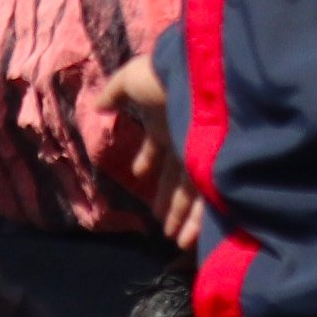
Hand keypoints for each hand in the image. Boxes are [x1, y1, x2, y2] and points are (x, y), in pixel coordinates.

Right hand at [88, 55, 202, 248]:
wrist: (204, 78)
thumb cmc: (167, 76)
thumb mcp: (134, 79)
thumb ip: (116, 93)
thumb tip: (97, 104)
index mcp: (169, 120)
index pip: (158, 145)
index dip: (148, 159)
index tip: (139, 174)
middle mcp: (189, 140)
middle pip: (177, 176)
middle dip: (168, 198)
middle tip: (159, 222)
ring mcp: (205, 156)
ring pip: (191, 195)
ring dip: (180, 217)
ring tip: (172, 240)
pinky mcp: (218, 171)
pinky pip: (207, 203)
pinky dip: (196, 222)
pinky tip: (186, 240)